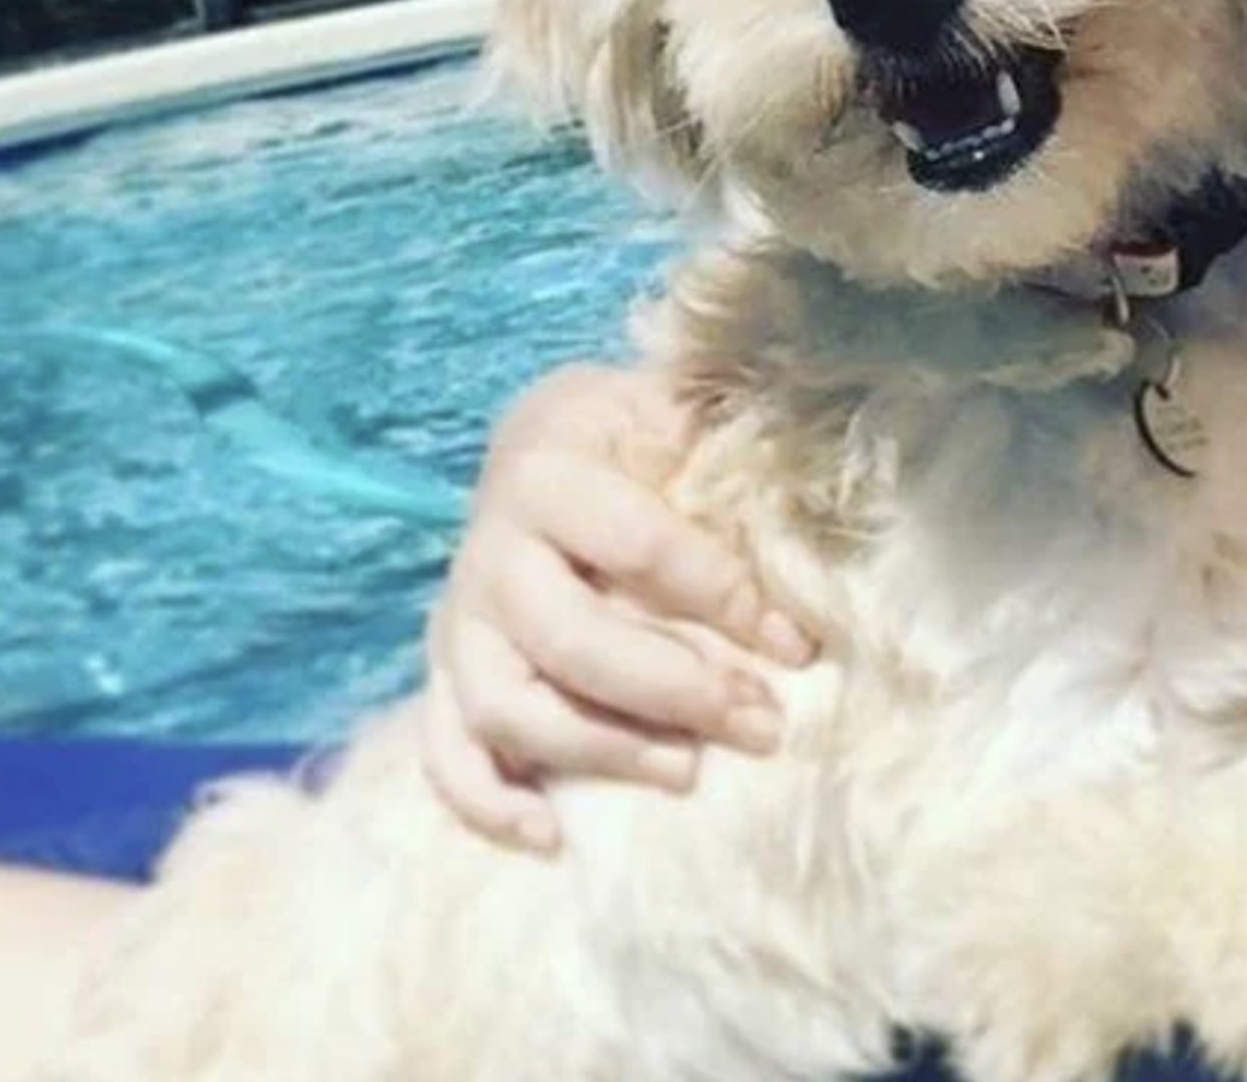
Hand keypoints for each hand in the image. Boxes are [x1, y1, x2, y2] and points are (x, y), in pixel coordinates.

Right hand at [421, 364, 814, 852]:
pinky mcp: (444, 672)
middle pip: (573, 640)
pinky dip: (486, 801)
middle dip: (677, 691)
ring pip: (507, 706)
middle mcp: (489, 549)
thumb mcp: (670, 409)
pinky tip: (550, 836)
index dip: (722, 596)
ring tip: (687, 771)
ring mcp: (460, 618)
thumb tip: (802, 496)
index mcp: (546, 470)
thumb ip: (722, 441)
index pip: (638, 545)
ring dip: (602, 750)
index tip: (791, 643)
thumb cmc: (631, 436)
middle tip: (761, 723)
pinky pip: (445, 749)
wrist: (543, 443)